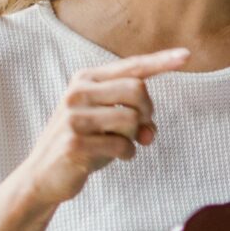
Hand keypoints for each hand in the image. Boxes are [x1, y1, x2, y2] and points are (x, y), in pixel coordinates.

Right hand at [18, 48, 190, 207]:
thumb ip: (133, 114)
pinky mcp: (76, 143)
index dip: (161, 61)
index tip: (186, 55)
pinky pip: (123, 145)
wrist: (43, 175)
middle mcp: (78, 92)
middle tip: (141, 130)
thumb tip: (150, 131)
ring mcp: (74, 117)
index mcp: (85, 79)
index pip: (131, 66)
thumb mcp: (105, 120)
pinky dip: (127, 154)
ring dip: (135, 137)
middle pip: (138, 90)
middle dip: (148, 112)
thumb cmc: (83, 143)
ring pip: (132, 119)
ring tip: (120, 145)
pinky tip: (112, 157)